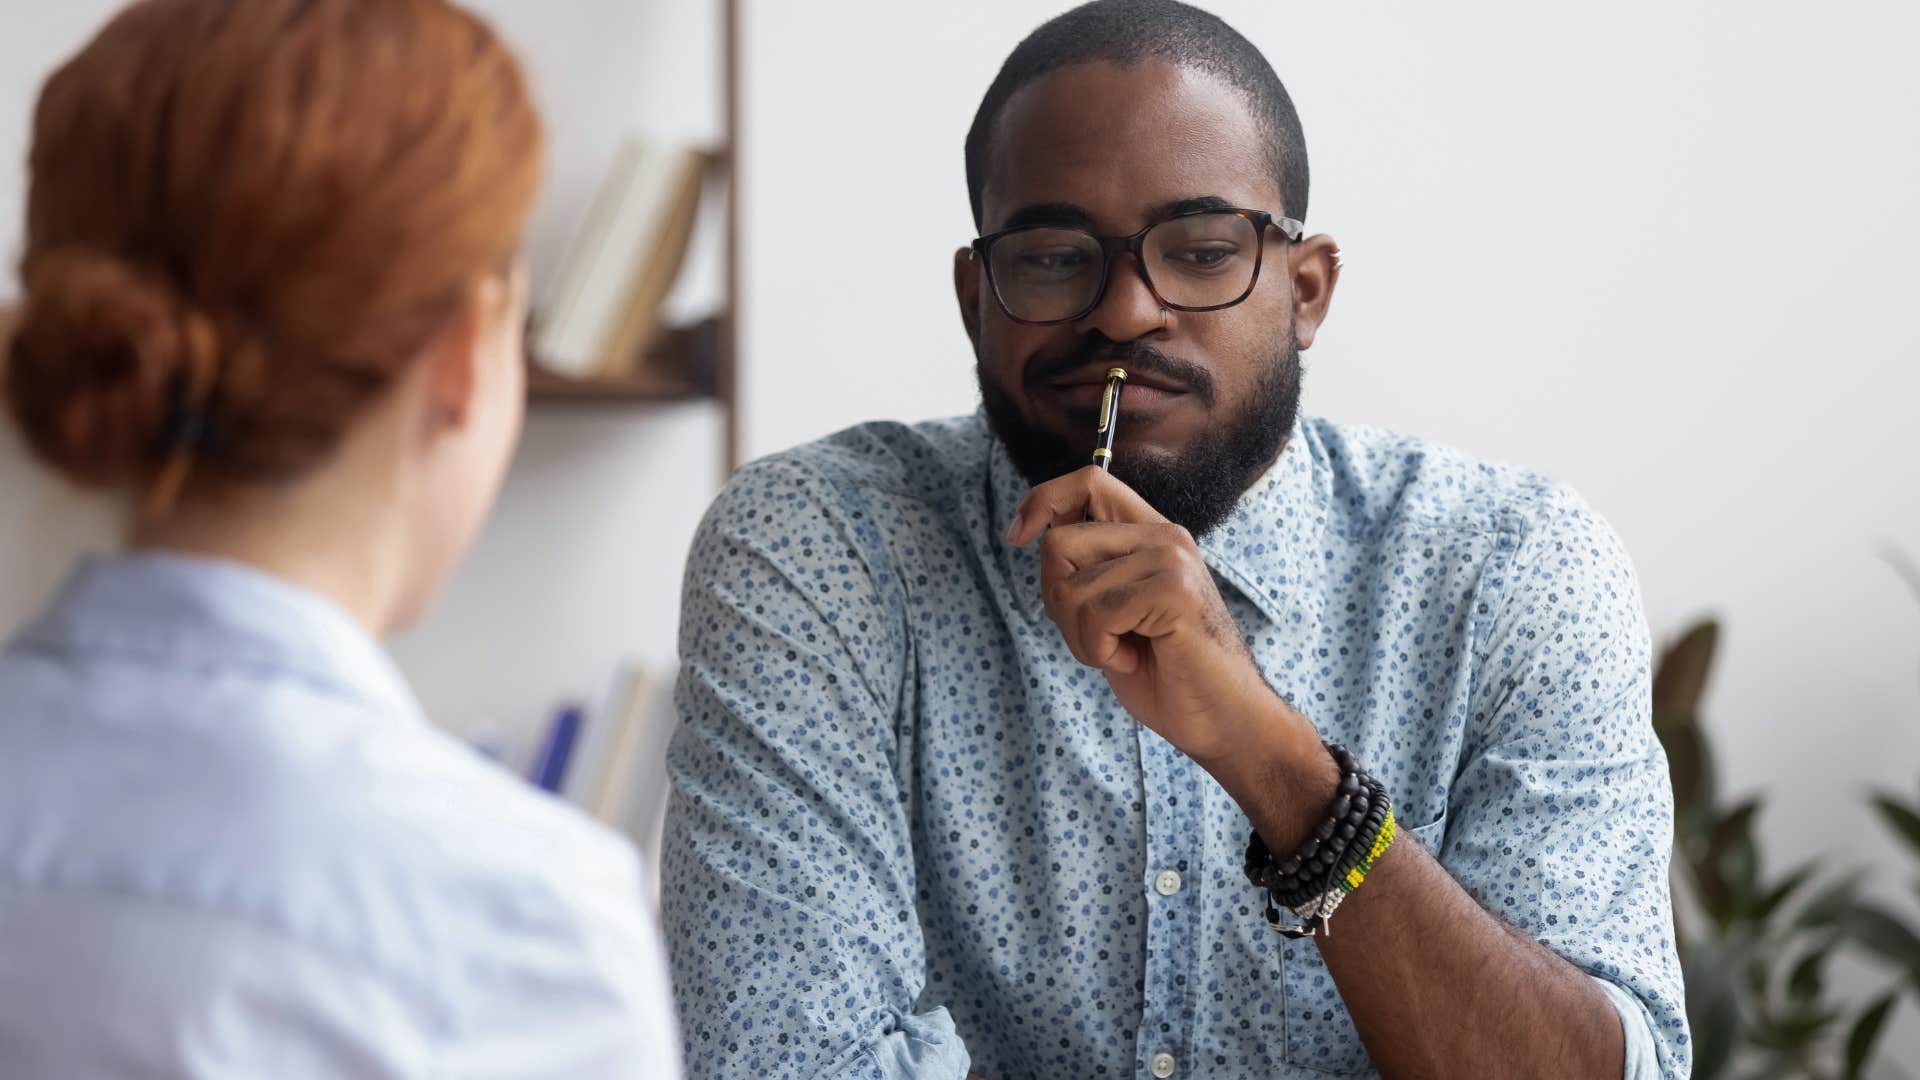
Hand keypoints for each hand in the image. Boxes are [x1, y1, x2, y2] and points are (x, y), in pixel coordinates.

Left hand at [1005, 465, 1279, 766]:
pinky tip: (1132, 659)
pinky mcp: (1174, 591)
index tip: (1016, 537)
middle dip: (1057, 601)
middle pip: (1060, 542)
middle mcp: (1164, 536)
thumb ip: (1085, 569)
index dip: (1042, 501)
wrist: (1221, 719)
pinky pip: (1095, 614)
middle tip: (1097, 636)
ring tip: (1121, 651)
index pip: (1088, 481)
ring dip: (1080, 637)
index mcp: (1151, 534)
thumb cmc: (1164, 672)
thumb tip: (1032, 532)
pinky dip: (1099, 650)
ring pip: (1070, 586)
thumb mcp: (1112, 610)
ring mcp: (1172, 560)